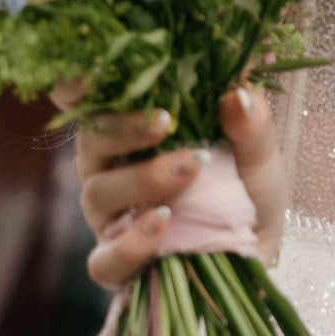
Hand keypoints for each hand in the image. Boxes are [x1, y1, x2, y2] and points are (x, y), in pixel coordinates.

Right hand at [56, 80, 285, 290]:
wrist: (258, 253)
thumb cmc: (246, 191)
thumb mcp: (258, 153)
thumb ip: (251, 124)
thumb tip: (237, 94)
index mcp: (131, 133)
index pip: (88, 101)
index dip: (76, 83)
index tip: (92, 70)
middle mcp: (109, 170)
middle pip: (91, 141)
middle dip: (124, 128)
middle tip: (166, 122)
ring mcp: (109, 220)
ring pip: (98, 193)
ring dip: (140, 179)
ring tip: (187, 171)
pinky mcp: (118, 265)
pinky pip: (105, 259)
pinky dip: (130, 243)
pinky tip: (162, 224)